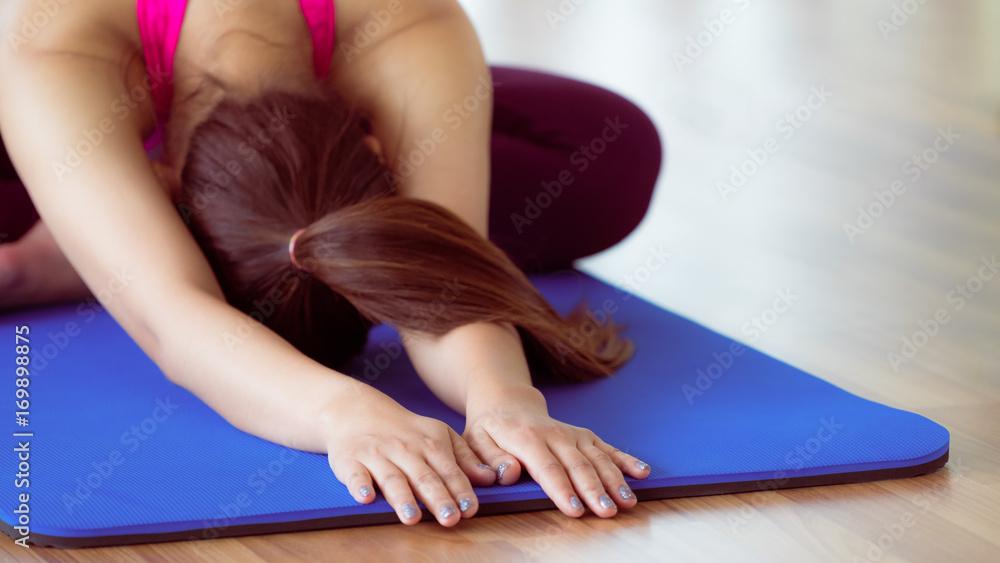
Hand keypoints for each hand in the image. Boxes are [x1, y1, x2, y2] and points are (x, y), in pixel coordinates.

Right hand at [321, 388, 496, 525]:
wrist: (358, 411)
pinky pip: (355, 474)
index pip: (449, 470)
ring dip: (402, 498)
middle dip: (438, 498)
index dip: (460, 490)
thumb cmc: (405, 431)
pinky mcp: (350, 460)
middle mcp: (405, 449)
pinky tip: (365, 498)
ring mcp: (377, 454)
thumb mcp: (439, 435)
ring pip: (392, 478)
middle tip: (449, 519)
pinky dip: (359, 486)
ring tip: (412, 518)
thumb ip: (464, 458)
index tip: (470, 509)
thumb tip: (489, 478)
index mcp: (430, 443)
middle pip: (423, 477)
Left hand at [462, 385, 650, 517]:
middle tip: (607, 512)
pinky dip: (626, 460)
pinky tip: (642, 472)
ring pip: (598, 458)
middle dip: (594, 490)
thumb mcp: (476, 441)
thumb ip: (490, 458)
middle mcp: (555, 434)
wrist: (507, 402)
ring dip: (615, 481)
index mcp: (527, 438)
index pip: (547, 468)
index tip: (574, 509)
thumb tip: (508, 474)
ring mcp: (573, 434)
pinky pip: (608, 447)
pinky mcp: (585, 435)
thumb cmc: (490, 428)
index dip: (561, 490)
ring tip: (627, 502)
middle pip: (578, 465)